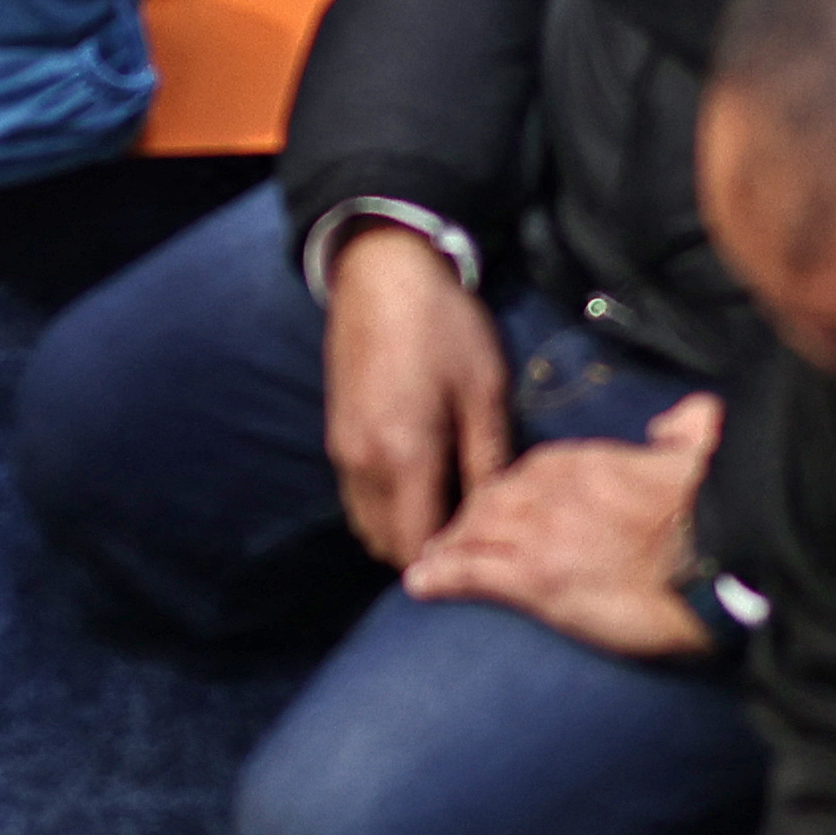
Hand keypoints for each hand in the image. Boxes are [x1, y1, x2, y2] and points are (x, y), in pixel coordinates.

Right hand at [315, 222, 514, 571]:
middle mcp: (363, 465)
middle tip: (473, 531)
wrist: (382, 274)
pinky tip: (422, 482)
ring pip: (368, 526)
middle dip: (428, 550)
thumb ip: (488, 460)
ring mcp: (342, 453)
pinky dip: (386, 508)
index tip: (487, 549)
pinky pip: (358, 499)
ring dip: (403, 530)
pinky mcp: (336, 439)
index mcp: (403, 455)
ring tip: (449, 507)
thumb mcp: (484, 391)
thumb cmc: (443, 327)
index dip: (452, 560)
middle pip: (388, 546)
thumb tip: (499, 516)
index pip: (418, 547)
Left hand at [397, 395, 723, 662]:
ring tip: (430, 563)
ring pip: (473, 532)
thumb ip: (687, 428)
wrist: (718, 558)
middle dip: (468, 520)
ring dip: (448, 546)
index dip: (510, 495)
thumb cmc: (715, 514)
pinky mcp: (534, 578)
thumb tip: (678, 421)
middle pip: (490, 500)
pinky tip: (420, 585)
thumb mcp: (700, 453)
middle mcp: (550, 490)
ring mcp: (537, 534)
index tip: (504, 511)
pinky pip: (471, 571)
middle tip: (454, 540)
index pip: (527, 472)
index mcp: (586, 461)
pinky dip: (441, 576)